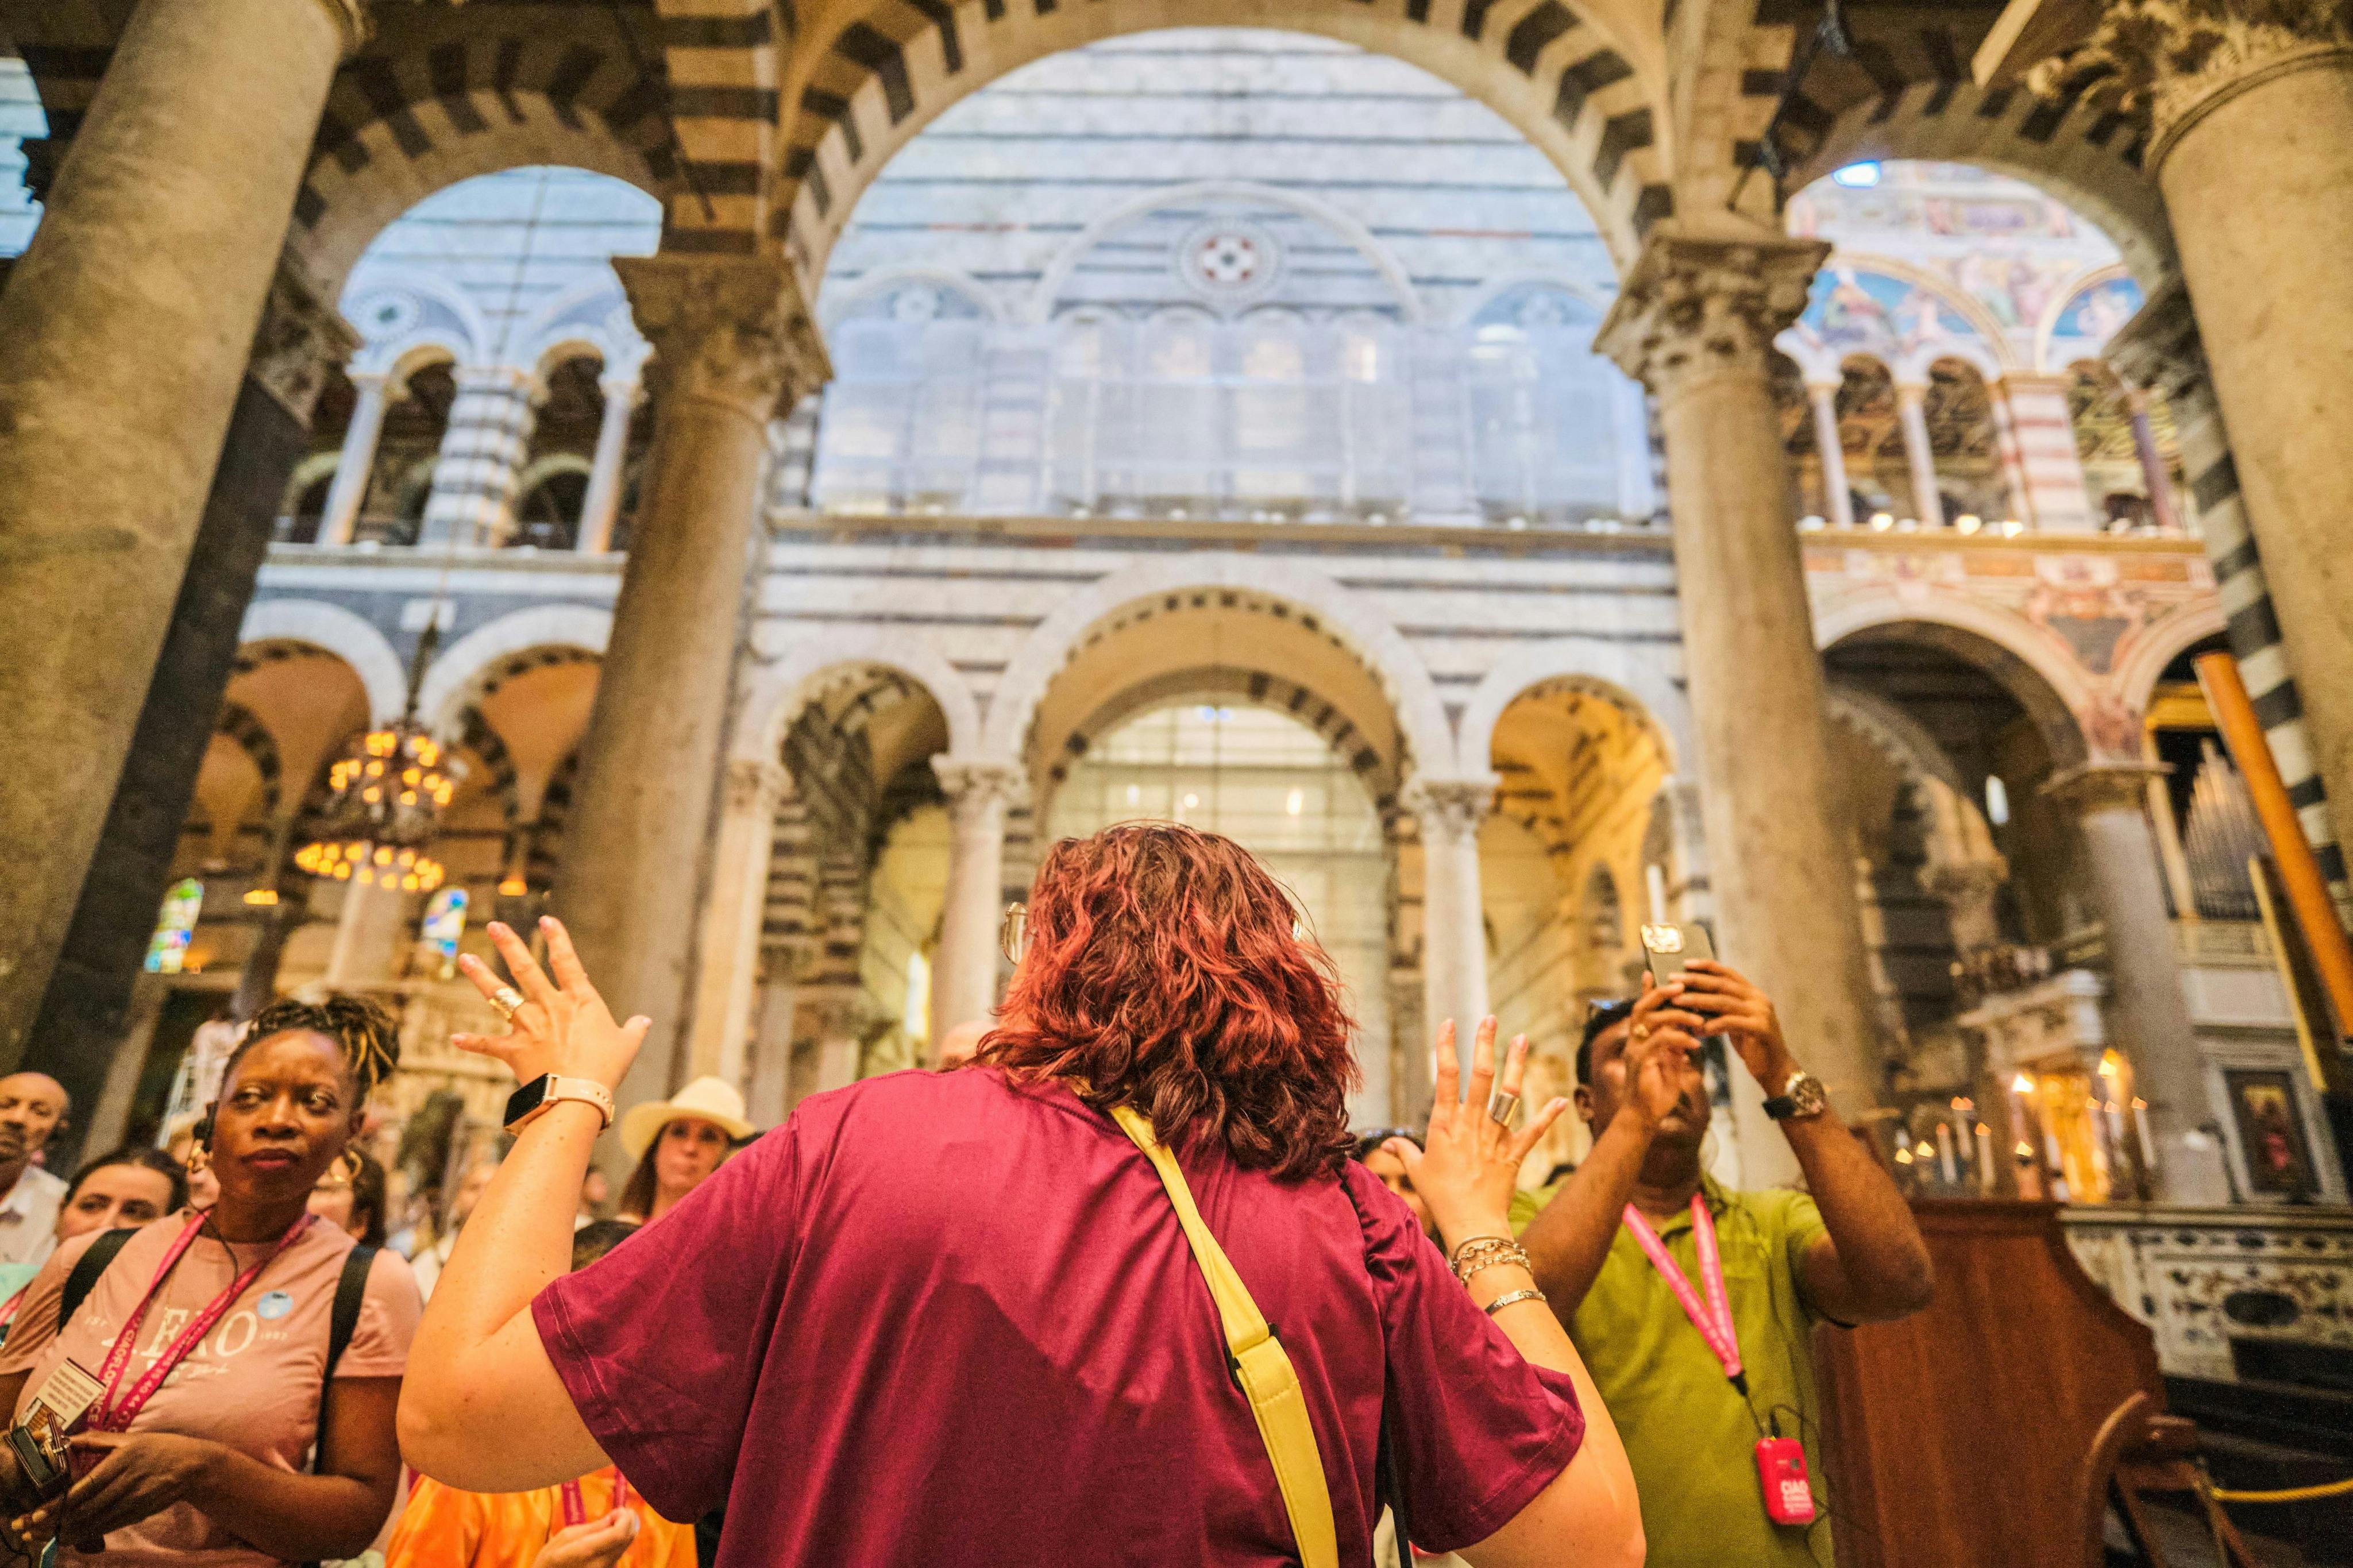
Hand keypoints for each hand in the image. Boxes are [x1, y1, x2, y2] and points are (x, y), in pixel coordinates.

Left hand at [24, 1432, 216, 1550]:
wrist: (194, 1467)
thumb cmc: (161, 1448)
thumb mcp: (131, 1439)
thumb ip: (97, 1440)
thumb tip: (67, 1440)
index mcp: (123, 1460)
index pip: (87, 1485)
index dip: (62, 1501)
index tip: (39, 1511)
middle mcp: (128, 1483)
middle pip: (88, 1508)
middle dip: (57, 1520)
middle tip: (33, 1527)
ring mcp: (134, 1500)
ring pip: (96, 1521)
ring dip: (69, 1531)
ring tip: (46, 1535)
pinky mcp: (138, 1513)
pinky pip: (109, 1526)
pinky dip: (87, 1533)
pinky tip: (71, 1536)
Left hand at [455, 918, 649, 1094]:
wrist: (578, 1095)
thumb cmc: (606, 1069)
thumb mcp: (627, 1045)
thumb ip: (634, 1029)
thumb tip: (644, 1021)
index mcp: (580, 1000)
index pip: (567, 961)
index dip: (558, 938)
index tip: (546, 919)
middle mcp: (550, 1006)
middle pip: (525, 968)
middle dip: (508, 944)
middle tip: (493, 925)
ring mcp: (529, 1026)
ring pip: (499, 995)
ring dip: (480, 976)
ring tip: (465, 958)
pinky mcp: (514, 1050)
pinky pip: (488, 1044)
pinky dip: (471, 1042)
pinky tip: (455, 1038)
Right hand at [534, 1508, 640, 1567]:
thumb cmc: (550, 1560)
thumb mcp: (565, 1537)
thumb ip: (592, 1528)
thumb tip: (614, 1517)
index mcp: (586, 1552)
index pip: (618, 1535)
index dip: (625, 1520)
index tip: (622, 1509)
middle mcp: (600, 1564)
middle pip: (625, 1540)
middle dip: (628, 1523)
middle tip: (621, 1512)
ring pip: (623, 1548)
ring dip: (624, 1532)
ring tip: (614, 1522)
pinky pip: (617, 1555)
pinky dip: (618, 1543)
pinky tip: (609, 1536)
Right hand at [1394, 1018, 1566, 1252]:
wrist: (1471, 1223)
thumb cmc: (1440, 1197)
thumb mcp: (1417, 1172)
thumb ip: (1404, 1152)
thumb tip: (1387, 1144)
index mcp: (1445, 1123)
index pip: (1444, 1076)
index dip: (1447, 1047)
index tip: (1449, 1023)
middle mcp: (1471, 1123)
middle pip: (1480, 1075)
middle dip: (1485, 1043)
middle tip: (1490, 1019)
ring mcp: (1495, 1135)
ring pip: (1508, 1093)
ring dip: (1516, 1064)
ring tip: (1522, 1039)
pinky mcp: (1514, 1152)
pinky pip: (1534, 1130)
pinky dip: (1549, 1116)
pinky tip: (1562, 1099)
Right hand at [1619, 973, 1706, 1132]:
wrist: (1644, 1117)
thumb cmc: (1657, 1092)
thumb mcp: (1669, 1064)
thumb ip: (1673, 1047)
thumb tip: (1686, 1033)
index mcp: (1640, 1039)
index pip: (1643, 1008)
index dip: (1649, 990)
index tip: (1655, 972)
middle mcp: (1634, 1040)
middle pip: (1642, 1006)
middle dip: (1662, 993)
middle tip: (1682, 986)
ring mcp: (1635, 1050)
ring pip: (1651, 1019)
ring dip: (1676, 1014)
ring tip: (1697, 1018)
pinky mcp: (1641, 1062)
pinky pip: (1660, 1041)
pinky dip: (1678, 1038)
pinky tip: (1693, 1042)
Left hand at [1677, 959, 1794, 1092]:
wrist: (1774, 1068)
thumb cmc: (1750, 1044)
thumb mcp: (1734, 1022)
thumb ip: (1719, 1009)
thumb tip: (1689, 998)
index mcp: (1752, 993)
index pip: (1728, 973)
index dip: (1706, 966)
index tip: (1685, 963)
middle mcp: (1758, 998)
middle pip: (1722, 984)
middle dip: (1695, 980)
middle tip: (1672, 979)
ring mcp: (1761, 1012)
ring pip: (1724, 1002)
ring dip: (1697, 1000)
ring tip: (1677, 1001)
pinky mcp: (1761, 1029)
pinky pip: (1731, 1022)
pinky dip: (1713, 1024)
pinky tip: (1698, 1028)